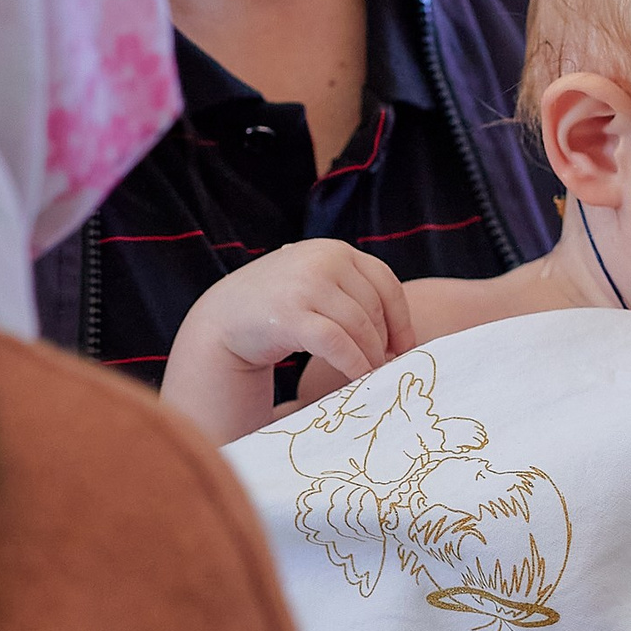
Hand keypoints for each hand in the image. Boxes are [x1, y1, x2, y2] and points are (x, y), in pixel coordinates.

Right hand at [160, 240, 412, 440]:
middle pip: (374, 308)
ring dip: (370, 358)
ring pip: (359, 327)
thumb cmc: (279, 307)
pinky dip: (354, 365)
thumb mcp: (317, 284)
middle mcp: (323, 260)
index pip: (385, 282)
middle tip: (387, 369)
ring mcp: (306, 286)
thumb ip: (351, 293)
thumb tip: (400, 337)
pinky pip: (338, 345)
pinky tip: (357, 380)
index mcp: (335, 250)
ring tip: (372, 377)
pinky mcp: (291, 316)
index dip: (401, 318)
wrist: (225, 317)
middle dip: (384, 343)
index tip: (405, 348)